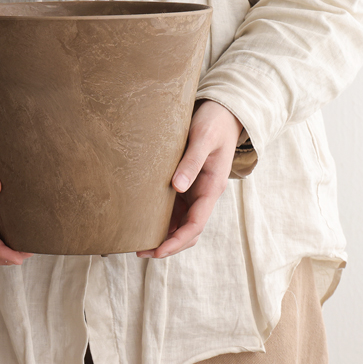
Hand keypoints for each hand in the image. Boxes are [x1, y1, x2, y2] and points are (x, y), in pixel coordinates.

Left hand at [137, 100, 242, 258]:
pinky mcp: (187, 184)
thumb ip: (191, 161)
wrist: (224, 112)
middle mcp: (204, 194)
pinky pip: (175, 209)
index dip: (177, 241)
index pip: (196, 225)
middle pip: (188, 231)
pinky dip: (161, 219)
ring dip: (164, 235)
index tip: (158, 251)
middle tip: (140, 251)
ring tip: (138, 242)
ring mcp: (195, 191)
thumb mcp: (203, 138)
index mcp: (212, 188)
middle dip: (168, 245)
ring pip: (181, 223)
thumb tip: (177, 187)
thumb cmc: (214, 122)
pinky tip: (144, 221)